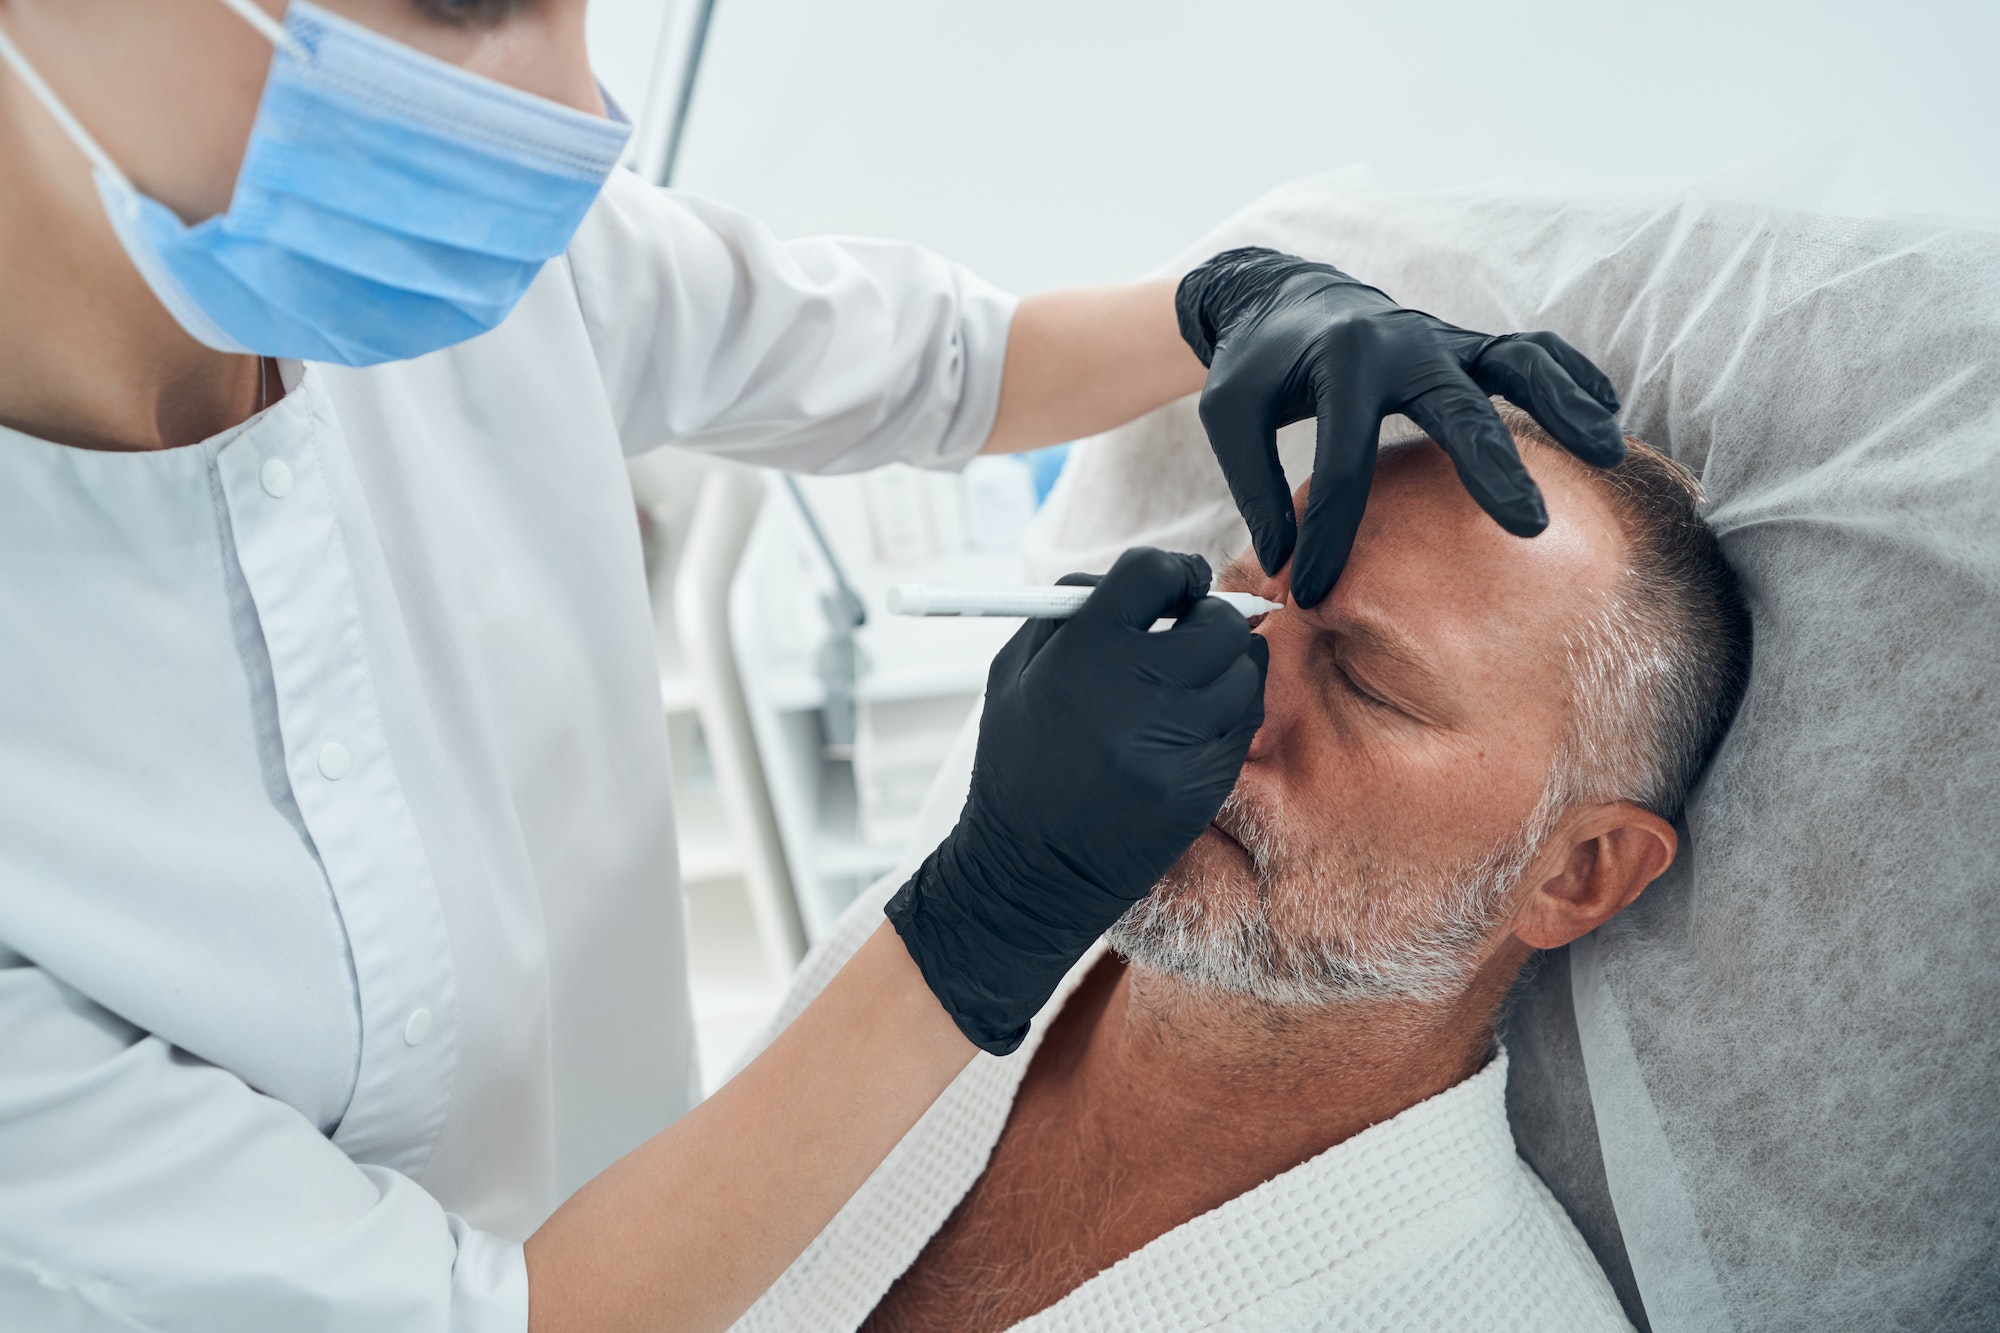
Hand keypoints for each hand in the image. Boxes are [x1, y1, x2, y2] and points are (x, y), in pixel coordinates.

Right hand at [885, 548, 1267, 1053]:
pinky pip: (1245, 724)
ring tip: (1191, 683)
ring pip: (1244, 671)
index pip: (1156, 573)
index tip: (1178, 584)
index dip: (1174, 571)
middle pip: (1217, 620)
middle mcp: (1135, 691)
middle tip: (1192, 630)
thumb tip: (1136, 578)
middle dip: (1209, 616)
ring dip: (1225, 666)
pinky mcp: (1203, 784)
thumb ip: (1068, 611)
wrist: (1028, 871)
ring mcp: (1176, 742)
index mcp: (1082, 652)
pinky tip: (1194, 725)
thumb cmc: (1018, 762)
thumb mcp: (1013, 673)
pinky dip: (1228, 713)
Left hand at [1176, 246, 1624, 606]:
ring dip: (1564, 404)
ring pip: (1517, 362)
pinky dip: (1570, 374)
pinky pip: (1529, 351)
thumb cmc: (1255, 365)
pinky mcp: (1464, 344)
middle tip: (1527, 527)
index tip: (1313, 593)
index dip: (1329, 536)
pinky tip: (1605, 412)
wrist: (1282, 296)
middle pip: (1456, 408)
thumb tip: (1282, 558)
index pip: (1342, 464)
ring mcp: (1442, 339)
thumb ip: (1253, 484)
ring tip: (1606, 451)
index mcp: (1339, 365)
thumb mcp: (1228, 415)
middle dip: (1492, 468)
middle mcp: (1401, 344)